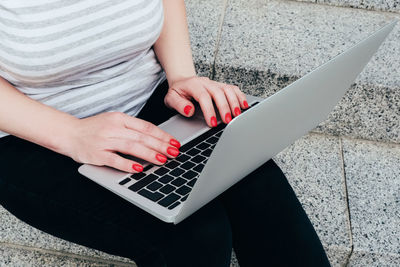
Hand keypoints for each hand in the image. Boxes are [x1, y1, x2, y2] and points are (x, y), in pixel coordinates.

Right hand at [63, 112, 180, 172]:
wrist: (68, 133)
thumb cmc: (94, 128)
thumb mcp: (114, 121)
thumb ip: (132, 128)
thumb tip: (155, 138)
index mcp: (120, 118)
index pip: (146, 127)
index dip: (162, 135)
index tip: (174, 142)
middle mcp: (113, 128)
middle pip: (142, 137)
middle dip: (161, 145)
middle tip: (174, 152)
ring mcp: (104, 141)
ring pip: (131, 147)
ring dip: (149, 154)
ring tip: (162, 160)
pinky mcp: (96, 154)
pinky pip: (115, 160)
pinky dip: (128, 165)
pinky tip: (139, 169)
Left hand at [164, 76, 248, 126]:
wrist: (182, 82)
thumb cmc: (178, 92)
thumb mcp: (171, 99)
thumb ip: (179, 105)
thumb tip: (190, 110)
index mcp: (193, 84)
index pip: (203, 96)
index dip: (209, 110)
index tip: (212, 123)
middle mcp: (206, 82)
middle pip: (219, 92)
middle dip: (225, 107)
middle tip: (227, 121)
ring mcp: (215, 83)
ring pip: (228, 89)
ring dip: (234, 102)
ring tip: (238, 115)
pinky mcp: (221, 86)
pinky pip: (233, 89)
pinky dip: (240, 97)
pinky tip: (244, 106)